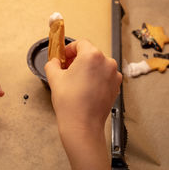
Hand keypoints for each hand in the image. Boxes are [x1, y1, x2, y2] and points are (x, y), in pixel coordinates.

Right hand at [45, 40, 124, 169]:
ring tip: (75, 81)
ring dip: (87, 69)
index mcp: (92, 55)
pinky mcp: (116, 87)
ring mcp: (114, 75)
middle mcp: (107, 62)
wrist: (82, 125)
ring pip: (98, 66)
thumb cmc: (69, 102)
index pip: (80, 44)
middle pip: (90, 54)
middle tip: (66, 69)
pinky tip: (85, 89)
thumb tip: (54, 62)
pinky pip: (104, 77)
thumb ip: (52, 64)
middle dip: (78, 59)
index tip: (63, 57)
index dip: (69, 49)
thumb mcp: (54, 78)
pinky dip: (95, 79)